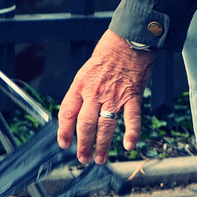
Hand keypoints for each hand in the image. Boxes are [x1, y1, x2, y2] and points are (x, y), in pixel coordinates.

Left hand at [58, 30, 155, 164]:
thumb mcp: (87, 69)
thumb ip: (84, 90)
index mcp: (81, 85)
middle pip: (85, 125)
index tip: (64, 144)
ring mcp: (114, 95)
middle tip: (83, 158)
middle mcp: (95, 93)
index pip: (67, 113)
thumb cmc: (110, 50)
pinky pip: (132, 118)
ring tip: (100, 158)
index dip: (64, 131)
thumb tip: (80, 109)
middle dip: (83, 145)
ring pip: (105, 126)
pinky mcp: (132, 95)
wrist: (131, 38)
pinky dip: (132, 133)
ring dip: (102, 145)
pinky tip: (129, 145)